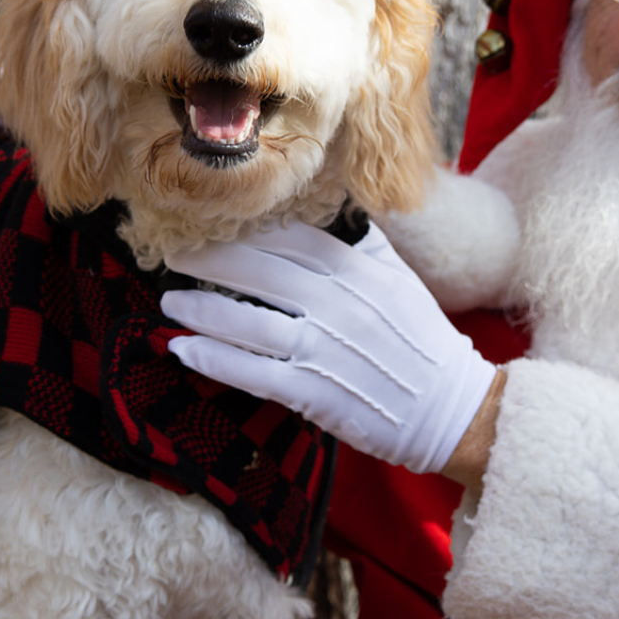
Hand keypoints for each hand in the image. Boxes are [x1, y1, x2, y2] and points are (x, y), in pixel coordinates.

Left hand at [161, 222, 496, 474]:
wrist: (448, 407)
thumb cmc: (422, 339)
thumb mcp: (401, 280)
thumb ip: (366, 244)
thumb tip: (333, 211)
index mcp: (362, 273)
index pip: (296, 241)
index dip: (251, 233)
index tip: (216, 227)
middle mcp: (342, 306)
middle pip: (265, 274)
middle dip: (213, 262)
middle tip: (173, 254)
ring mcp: (327, 350)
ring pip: (253, 323)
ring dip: (204, 312)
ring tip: (170, 301)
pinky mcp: (317, 393)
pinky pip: (256, 373)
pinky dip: (217, 360)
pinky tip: (185, 349)